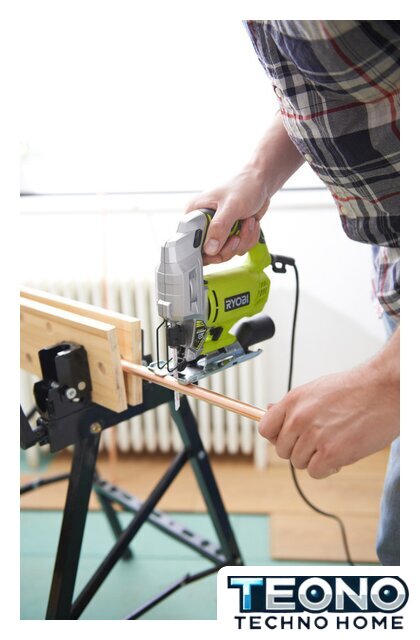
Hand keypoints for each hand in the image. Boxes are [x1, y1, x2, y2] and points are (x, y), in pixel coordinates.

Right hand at [185, 169, 269, 264]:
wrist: (260, 183)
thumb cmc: (244, 186)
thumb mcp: (231, 206)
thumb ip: (219, 227)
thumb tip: (210, 248)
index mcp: (194, 213)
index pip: (189, 242)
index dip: (204, 251)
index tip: (218, 248)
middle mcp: (203, 224)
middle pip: (209, 253)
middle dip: (229, 247)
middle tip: (237, 235)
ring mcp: (216, 232)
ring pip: (226, 253)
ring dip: (243, 240)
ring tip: (246, 222)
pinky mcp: (229, 235)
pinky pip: (237, 249)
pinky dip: (248, 239)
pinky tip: (249, 224)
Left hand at [258, 332, 399, 478]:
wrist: (385, 390)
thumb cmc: (355, 389)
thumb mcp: (316, 390)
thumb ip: (294, 406)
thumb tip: (269, 413)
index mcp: (293, 400)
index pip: (265, 428)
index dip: (276, 436)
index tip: (287, 438)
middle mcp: (299, 418)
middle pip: (282, 450)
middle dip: (299, 449)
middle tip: (319, 440)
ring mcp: (314, 436)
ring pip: (298, 462)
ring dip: (315, 458)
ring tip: (334, 442)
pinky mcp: (331, 453)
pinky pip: (315, 472)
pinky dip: (327, 468)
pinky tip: (341, 454)